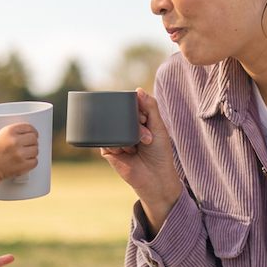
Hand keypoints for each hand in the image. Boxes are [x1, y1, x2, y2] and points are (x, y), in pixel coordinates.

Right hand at [0, 123, 39, 207]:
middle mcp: (15, 141)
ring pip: (36, 150)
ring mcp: (20, 154)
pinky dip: (31, 162)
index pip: (28, 127)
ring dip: (32, 152)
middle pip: (33, 138)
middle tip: (27, 146)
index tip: (34, 134)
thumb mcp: (0, 135)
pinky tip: (25, 161)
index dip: (33, 131)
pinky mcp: (23, 165)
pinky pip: (35, 161)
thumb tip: (33, 135)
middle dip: (32, 142)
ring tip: (24, 154)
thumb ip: (15, 132)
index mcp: (9, 131)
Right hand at [101, 88, 181, 232]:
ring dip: (128, 136)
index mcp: (137, 120)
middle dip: (133, 122)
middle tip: (145, 136)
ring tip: (138, 146)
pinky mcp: (108, 150)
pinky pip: (106, 141)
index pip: (131, 105)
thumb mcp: (158, 127)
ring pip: (114, 127)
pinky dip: (118, 145)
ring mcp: (116, 139)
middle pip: (121, 114)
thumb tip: (138, 89)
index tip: (145, 119)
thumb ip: (150, 107)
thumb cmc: (160, 153)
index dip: (136, 108)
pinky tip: (129, 152)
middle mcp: (125, 128)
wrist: (155, 177)